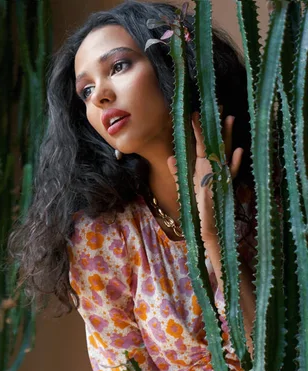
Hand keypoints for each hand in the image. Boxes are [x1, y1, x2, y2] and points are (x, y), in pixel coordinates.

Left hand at [166, 111, 243, 246]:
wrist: (205, 223)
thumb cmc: (197, 203)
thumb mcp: (185, 185)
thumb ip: (178, 172)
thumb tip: (170, 158)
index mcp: (202, 166)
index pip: (199, 143)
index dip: (198, 129)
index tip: (194, 113)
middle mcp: (212, 167)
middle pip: (215, 142)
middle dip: (216, 126)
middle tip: (218, 107)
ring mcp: (220, 174)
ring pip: (225, 151)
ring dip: (228, 136)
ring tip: (230, 119)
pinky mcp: (225, 185)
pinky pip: (231, 172)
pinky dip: (234, 162)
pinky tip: (239, 151)